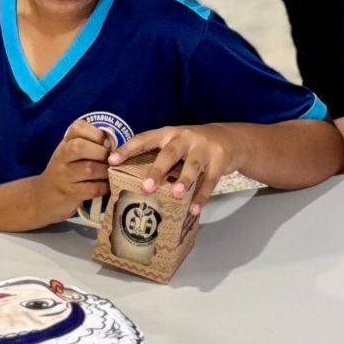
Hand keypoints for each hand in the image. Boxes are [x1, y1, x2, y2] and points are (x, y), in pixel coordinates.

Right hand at [28, 120, 110, 226]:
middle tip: (110, 160)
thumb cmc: (64, 171)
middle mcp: (61, 157)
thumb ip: (89, 144)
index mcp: (65, 143)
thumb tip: (114, 143)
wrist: (43, 196)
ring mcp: (64, 176)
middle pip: (80, 147)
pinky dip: (105, 187)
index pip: (78, 128)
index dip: (96, 133)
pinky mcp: (70, 194)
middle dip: (101, 152)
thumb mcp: (71, 154)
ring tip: (111, 174)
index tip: (106, 143)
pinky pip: (93, 188)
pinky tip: (107, 186)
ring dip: (106, 171)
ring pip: (89, 169)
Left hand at [109, 124, 238, 215]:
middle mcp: (186, 138)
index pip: (145, 139)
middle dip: (158, 169)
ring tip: (175, 194)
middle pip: (170, 153)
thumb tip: (130, 176)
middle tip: (147, 186)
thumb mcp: (177, 142)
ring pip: (193, 166)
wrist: (232, 138)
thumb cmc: (194, 145)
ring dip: (184, 180)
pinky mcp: (220, 160)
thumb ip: (160, 155)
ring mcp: (204, 148)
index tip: (112, 160)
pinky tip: (194, 209)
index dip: (128, 149)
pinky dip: (202, 196)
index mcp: (169, 133)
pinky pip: (210, 180)